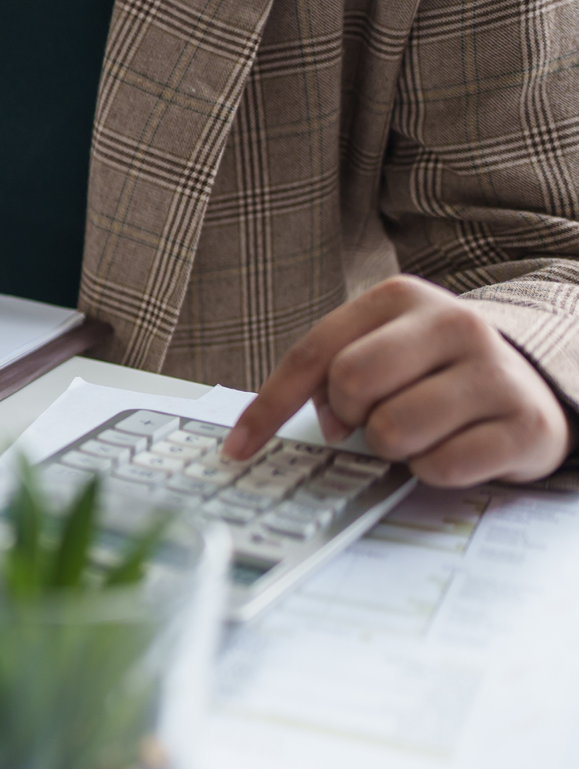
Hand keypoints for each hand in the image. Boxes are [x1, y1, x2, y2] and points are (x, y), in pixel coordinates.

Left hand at [227, 275, 571, 485]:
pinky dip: (433, 470)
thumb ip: (330, 372)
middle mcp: (453, 323)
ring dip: (394, 448)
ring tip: (419, 431)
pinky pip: (442, 466)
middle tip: (373, 419)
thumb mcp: (380, 349)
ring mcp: (495, 372)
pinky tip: (453, 449)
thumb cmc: (433, 371)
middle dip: (350, 416)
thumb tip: (316, 426)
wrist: (532, 384)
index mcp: (400, 297)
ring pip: (394, 430)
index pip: (314, 354)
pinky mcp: (526, 424)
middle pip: (352, 383)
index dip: (269, 407)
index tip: (237, 450)